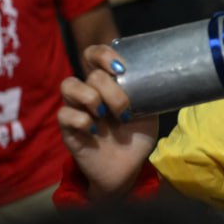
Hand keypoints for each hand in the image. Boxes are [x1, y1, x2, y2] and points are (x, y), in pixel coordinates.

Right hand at [58, 46, 160, 198]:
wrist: (128, 168)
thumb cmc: (136, 137)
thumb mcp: (149, 112)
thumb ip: (147, 92)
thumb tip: (158, 74)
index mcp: (107, 83)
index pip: (94, 54)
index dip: (103, 54)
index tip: (121, 68)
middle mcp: (90, 92)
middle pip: (92, 74)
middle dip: (113, 91)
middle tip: (125, 111)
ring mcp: (77, 109)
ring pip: (68, 85)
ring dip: (90, 97)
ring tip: (104, 115)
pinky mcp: (68, 129)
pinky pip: (64, 114)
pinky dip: (81, 120)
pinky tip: (95, 132)